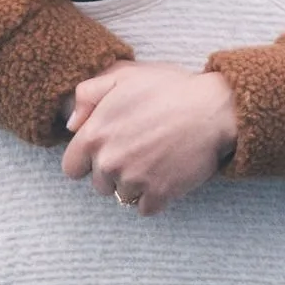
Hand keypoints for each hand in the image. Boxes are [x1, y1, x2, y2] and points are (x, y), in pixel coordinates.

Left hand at [61, 63, 238, 215]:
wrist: (213, 109)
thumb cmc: (170, 88)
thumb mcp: (123, 76)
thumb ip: (88, 94)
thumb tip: (71, 124)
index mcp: (95, 134)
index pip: (71, 168)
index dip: (88, 161)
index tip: (106, 153)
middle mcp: (109, 161)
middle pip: (99, 185)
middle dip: (114, 173)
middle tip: (138, 152)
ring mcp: (134, 180)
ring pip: (123, 196)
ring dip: (135, 185)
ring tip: (155, 160)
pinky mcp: (159, 193)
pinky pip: (146, 208)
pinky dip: (155, 197)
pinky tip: (166, 175)